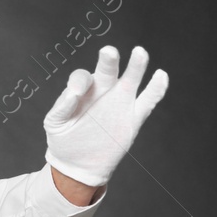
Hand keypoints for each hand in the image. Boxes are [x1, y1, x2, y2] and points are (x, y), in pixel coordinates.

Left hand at [42, 45, 167, 187]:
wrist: (79, 164)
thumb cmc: (64, 139)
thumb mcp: (55, 123)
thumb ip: (62, 107)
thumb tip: (73, 92)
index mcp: (82, 91)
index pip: (83, 77)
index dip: (81, 81)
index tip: (78, 91)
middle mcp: (102, 91)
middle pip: (107, 71)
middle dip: (109, 61)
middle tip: (109, 52)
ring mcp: (120, 103)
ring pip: (131, 80)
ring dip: (136, 66)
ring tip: (139, 53)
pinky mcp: (134, 117)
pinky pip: (148, 101)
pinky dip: (156, 88)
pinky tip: (161, 76)